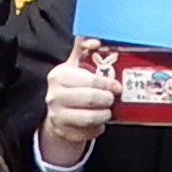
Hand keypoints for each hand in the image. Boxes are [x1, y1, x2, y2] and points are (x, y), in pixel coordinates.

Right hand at [36, 41, 121, 171]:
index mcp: (58, 76)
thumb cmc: (72, 86)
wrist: (59, 113)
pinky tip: (100, 123)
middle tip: (113, 98)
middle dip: (106, 99)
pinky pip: (87, 132)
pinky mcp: (63, 132)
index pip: (87, 79)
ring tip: (109, 111)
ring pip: (88, 118)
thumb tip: (94, 38)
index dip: (105, 83)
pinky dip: (98, 128)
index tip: (116, 86)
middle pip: (88, 98)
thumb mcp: (74, 66)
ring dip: (104, 114)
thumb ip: (82, 49)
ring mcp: (57, 115)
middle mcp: (54, 96)